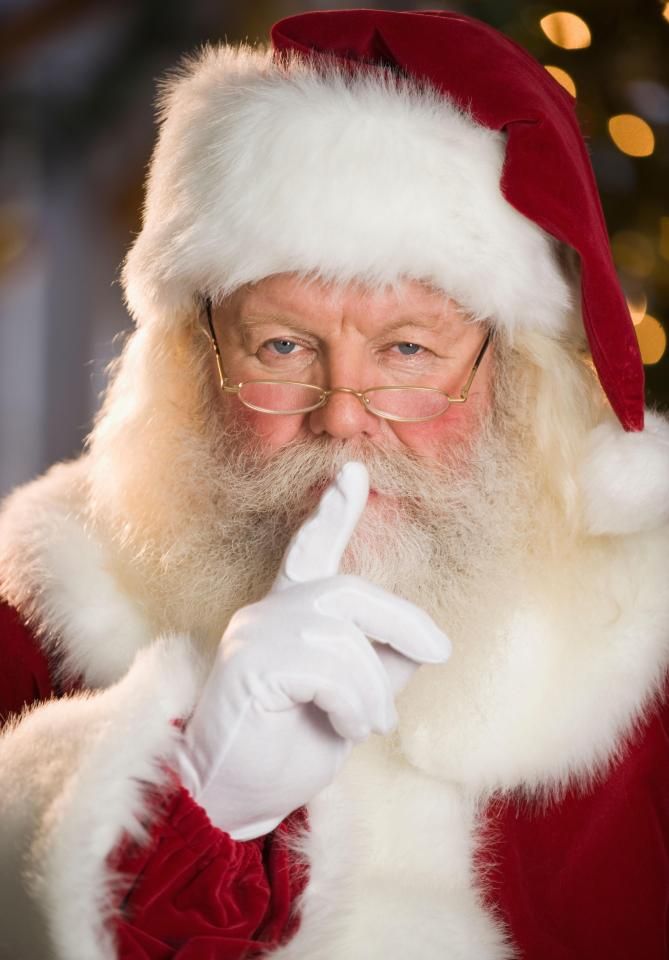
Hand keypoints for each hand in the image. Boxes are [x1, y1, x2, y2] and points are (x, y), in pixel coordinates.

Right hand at [175, 461, 450, 839]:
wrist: (241, 794)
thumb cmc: (297, 743)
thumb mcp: (357, 697)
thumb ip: (384, 660)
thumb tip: (423, 642)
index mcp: (290, 613)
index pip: (311, 552)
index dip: (334, 513)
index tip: (354, 471)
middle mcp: (268, 613)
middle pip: (345, 592)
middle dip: (400, 621)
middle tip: (437, 652)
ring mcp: (254, 634)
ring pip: (340, 637)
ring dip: (371, 688)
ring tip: (368, 725)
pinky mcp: (250, 664)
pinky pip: (325, 667)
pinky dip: (352, 702)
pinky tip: (345, 729)